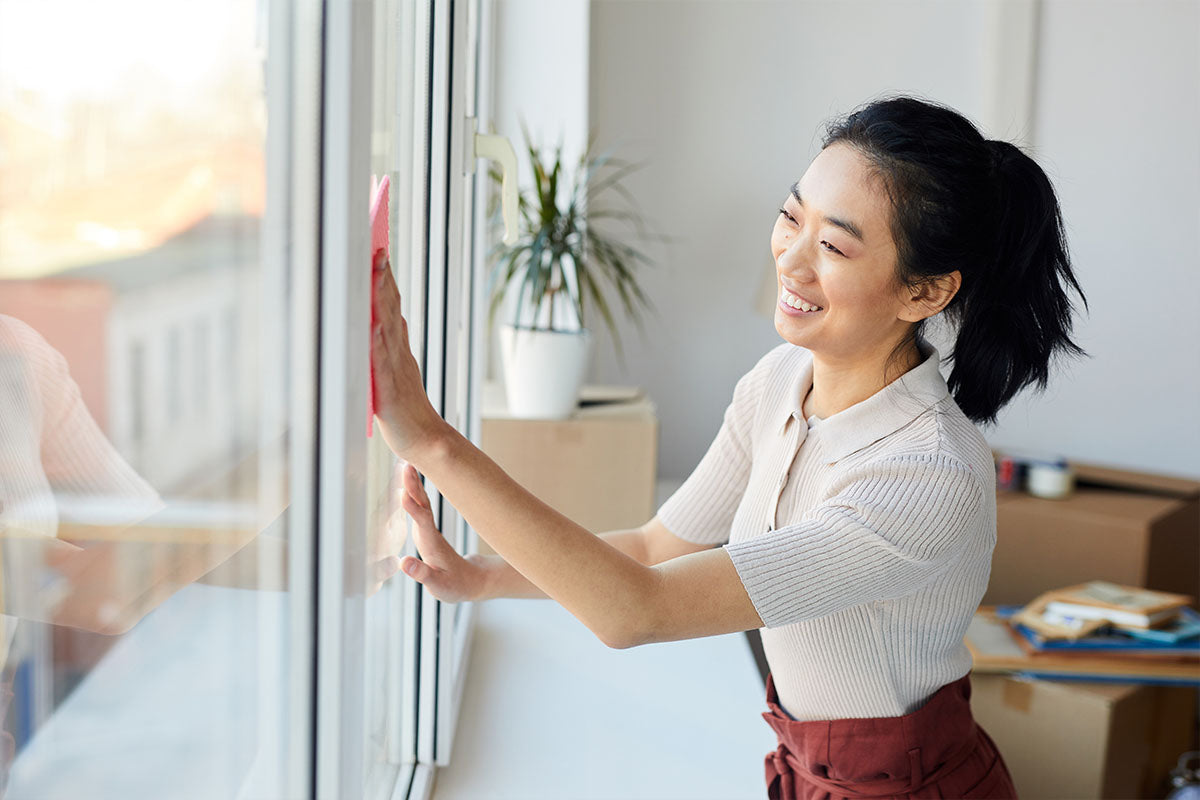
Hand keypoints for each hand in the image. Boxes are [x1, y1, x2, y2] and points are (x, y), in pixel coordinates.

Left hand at [371, 250, 446, 461]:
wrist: (428, 442)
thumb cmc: (408, 410)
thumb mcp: (400, 372)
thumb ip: (393, 347)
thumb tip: (387, 320)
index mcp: (400, 350)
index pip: (393, 308)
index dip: (386, 280)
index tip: (378, 251)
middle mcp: (399, 354)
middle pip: (391, 311)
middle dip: (383, 280)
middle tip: (377, 250)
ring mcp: (396, 371)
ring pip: (388, 329)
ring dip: (381, 301)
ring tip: (375, 274)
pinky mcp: (390, 391)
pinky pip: (383, 364)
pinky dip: (380, 344)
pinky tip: (375, 326)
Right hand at [396, 463, 488, 602]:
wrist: (471, 580)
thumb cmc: (454, 585)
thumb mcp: (438, 585)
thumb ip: (422, 574)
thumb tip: (403, 563)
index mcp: (432, 544)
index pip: (422, 522)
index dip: (413, 509)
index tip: (403, 494)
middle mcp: (431, 532)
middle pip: (422, 505)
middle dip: (413, 486)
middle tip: (406, 466)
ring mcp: (430, 529)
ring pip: (422, 502)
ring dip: (414, 484)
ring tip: (406, 465)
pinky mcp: (428, 528)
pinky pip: (420, 505)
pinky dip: (414, 491)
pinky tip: (409, 480)